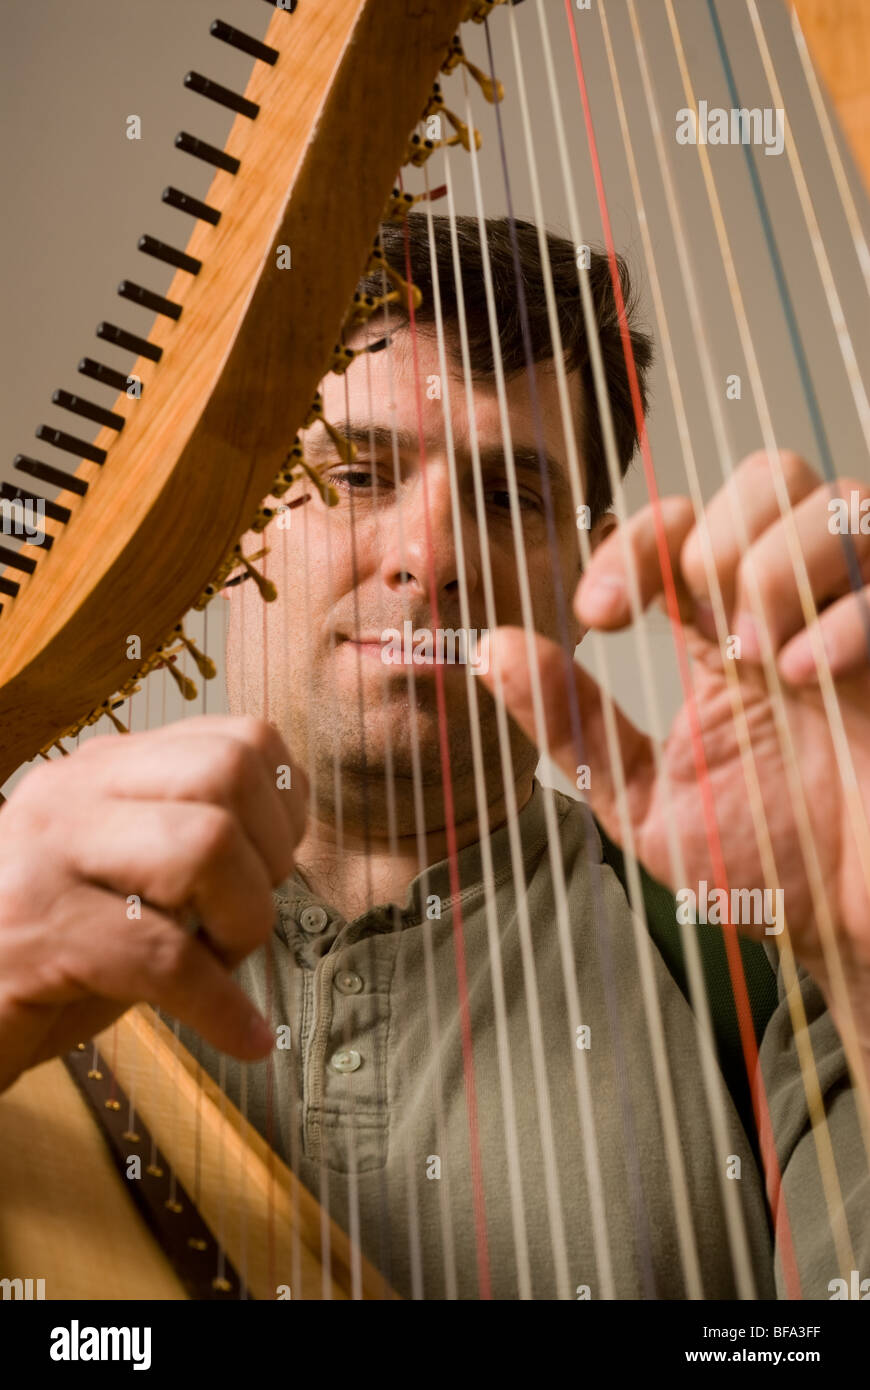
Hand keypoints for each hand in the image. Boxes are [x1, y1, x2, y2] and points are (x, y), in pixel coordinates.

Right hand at [0, 715, 306, 1091]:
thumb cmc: (41, 957)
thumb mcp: (119, 881)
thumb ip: (185, 846)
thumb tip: (286, 852)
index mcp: (103, 770)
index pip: (240, 738)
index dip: (285, 808)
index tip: (273, 867)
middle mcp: (73, 793)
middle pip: (228, 770)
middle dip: (270, 854)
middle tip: (243, 918)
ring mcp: (47, 856)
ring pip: (204, 845)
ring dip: (242, 920)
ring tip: (221, 965)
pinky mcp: (34, 936)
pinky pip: (164, 958)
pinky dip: (220, 1005)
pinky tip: (240, 1036)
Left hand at [478, 451, 869, 1051]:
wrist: (846, 931)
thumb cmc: (758, 868)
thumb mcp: (639, 801)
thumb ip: (572, 723)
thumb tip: (491, 648)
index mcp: (721, 635)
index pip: (677, 526)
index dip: (629, 545)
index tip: (598, 616)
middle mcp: (791, 609)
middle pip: (764, 477)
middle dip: (713, 537)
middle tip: (698, 628)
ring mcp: (855, 621)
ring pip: (828, 499)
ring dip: (775, 565)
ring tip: (761, 661)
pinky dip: (843, 615)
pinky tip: (806, 676)